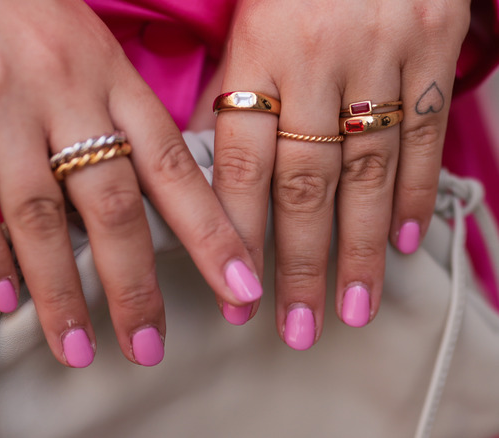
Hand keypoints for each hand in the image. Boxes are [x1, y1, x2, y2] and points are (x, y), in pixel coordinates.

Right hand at [0, 0, 258, 366]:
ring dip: (61, 290)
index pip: (175, 165)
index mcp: (112, 75)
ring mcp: (1, 97)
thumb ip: (118, 117)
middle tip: (150, 348)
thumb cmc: (23, 18)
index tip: (240, 291)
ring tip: (78, 348)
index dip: (211, 232)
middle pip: (112, 204)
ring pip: (40, 213)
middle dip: (134, 284)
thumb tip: (152, 205)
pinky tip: (4, 300)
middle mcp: (65, 89)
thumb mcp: (87, 52)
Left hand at [213, 0, 469, 348]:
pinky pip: (422, 135)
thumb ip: (235, 92)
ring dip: (359, 249)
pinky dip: (412, 195)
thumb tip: (214, 173)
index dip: (235, 234)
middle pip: (304, 180)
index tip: (233, 293)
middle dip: (298, 263)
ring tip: (351, 308)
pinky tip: (403, 246)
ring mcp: (381, 57)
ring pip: (367, 172)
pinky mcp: (432, 51)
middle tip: (294, 326)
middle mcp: (319, 61)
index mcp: (259, 52)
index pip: (241, 159)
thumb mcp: (248, 21)